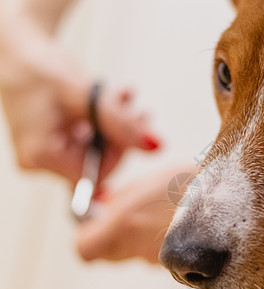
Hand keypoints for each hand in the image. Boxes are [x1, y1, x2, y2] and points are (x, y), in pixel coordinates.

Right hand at [0, 14, 158, 181]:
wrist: (19, 51)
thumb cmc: (41, 69)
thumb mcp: (86, 96)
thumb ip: (122, 122)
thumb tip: (156, 145)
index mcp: (41, 156)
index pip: (96, 174)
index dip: (121, 152)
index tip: (135, 126)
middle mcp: (41, 161)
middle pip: (98, 162)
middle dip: (122, 135)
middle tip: (140, 111)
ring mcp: (49, 152)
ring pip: (98, 148)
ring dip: (117, 124)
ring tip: (126, 96)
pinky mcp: (56, 141)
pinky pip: (90, 138)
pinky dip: (105, 120)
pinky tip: (116, 99)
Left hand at [76, 169, 189, 262]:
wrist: (235, 203)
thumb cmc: (195, 185)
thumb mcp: (152, 180)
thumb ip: (123, 196)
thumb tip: (103, 205)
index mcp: (126, 223)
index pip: (84, 247)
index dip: (88, 231)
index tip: (99, 215)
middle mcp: (138, 248)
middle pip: (110, 251)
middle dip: (115, 232)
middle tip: (131, 211)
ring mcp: (158, 261)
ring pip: (134, 253)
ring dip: (139, 235)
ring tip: (162, 210)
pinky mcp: (177, 267)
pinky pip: (156, 255)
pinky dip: (161, 241)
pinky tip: (177, 220)